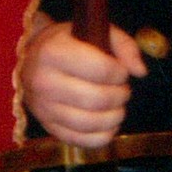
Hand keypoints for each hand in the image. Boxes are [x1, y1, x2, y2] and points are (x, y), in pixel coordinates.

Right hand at [19, 15, 146, 148]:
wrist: (31, 61)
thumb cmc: (68, 44)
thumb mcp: (93, 31)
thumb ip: (123, 45)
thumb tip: (140, 72)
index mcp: (53, 52)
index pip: (100, 69)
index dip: (120, 72)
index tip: (120, 70)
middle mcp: (43, 81)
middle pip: (97, 99)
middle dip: (120, 95)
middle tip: (122, 89)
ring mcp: (43, 108)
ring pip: (91, 123)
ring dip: (115, 117)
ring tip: (117, 106)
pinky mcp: (48, 127)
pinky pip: (83, 141)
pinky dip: (103, 135)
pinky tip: (108, 123)